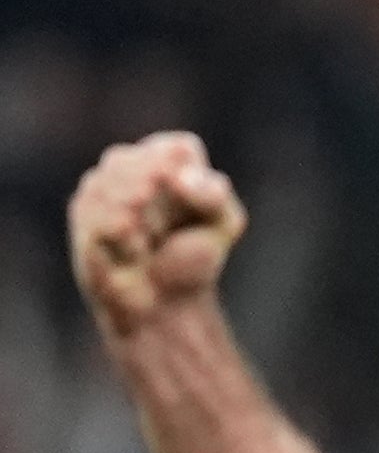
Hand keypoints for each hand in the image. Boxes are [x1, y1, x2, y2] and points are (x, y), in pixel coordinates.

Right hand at [68, 132, 245, 343]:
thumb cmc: (193, 257)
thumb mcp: (223, 223)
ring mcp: (99, 183)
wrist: (162, 302)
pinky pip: (105, 216)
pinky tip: (132, 253)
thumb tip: (181, 178)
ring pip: (120, 188)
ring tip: (148, 245)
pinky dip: (126, 241)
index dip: (191, 184)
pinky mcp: (81, 210)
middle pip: (148, 167)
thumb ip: (213, 194)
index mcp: (167, 157)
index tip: (198, 212)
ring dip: (144, 225)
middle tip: (166, 234)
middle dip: (165, 207)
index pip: (180, 150)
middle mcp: (129, 162)